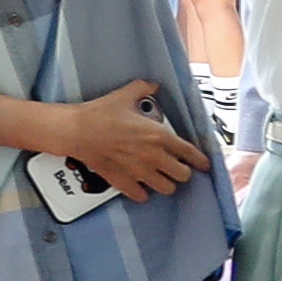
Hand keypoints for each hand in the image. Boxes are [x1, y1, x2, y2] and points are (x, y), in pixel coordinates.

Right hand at [44, 77, 207, 201]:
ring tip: (160, 178)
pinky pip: (142, 196)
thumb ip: (143, 89)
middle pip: (183, 175)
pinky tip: (140, 185)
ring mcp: (140, 172)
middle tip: (175, 167)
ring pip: (167, 189)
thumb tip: (152, 84)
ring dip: (165, 184)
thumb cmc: (100, 114)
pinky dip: (143, 192)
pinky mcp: (124, 182)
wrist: (77, 131)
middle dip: (182, 171)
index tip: (204, 164)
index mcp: (159, 136)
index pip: (190, 153)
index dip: (200, 160)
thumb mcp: (125, 95)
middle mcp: (154, 157)